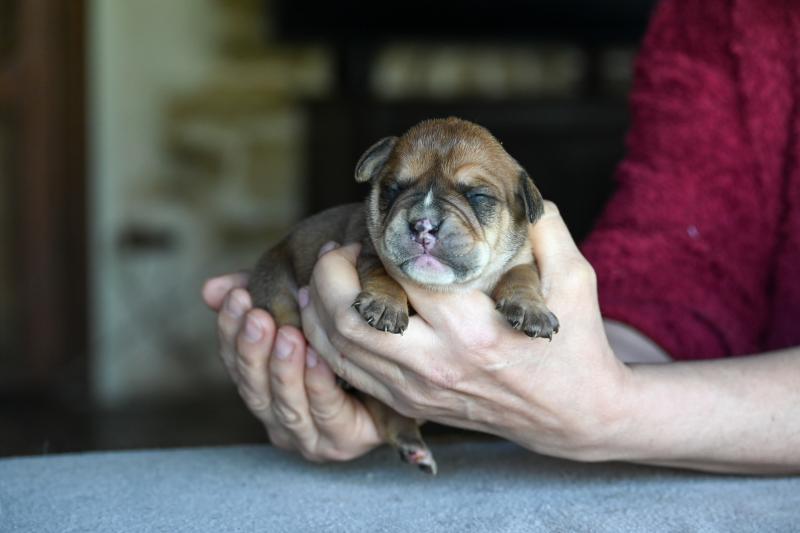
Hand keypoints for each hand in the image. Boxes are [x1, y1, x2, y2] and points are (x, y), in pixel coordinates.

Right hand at [202, 269, 381, 461]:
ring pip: (286, 405)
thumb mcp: (303, 312)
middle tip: (259, 316)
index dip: (231, 329)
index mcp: (262, 386)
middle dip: (253, 350)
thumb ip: (261, 298)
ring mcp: (308, 436)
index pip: (234, 360)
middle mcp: (278, 416)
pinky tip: (321, 359)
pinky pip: (326, 414)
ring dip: (284, 369)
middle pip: (253, 386)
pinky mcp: (341, 442)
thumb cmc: (347, 342)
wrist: (403, 375)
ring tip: (289, 335)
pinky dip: (319, 386)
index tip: (238, 297)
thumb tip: (210, 290)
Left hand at [299, 202, 631, 460]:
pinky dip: (328, 343)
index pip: (401, 274)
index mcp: (472, 327)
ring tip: (325, 277)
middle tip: (335, 251)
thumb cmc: (573, 343)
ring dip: (318, 308)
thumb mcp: (573, 277)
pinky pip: (350, 375)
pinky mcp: (412, 406)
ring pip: (339, 350)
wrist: (575, 415)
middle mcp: (437, 363)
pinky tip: (331, 316)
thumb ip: (541, 225)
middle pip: (351, 318)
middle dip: (327, 276)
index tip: (374, 223)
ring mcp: (419, 390)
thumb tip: (507, 183)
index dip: (376, 241)